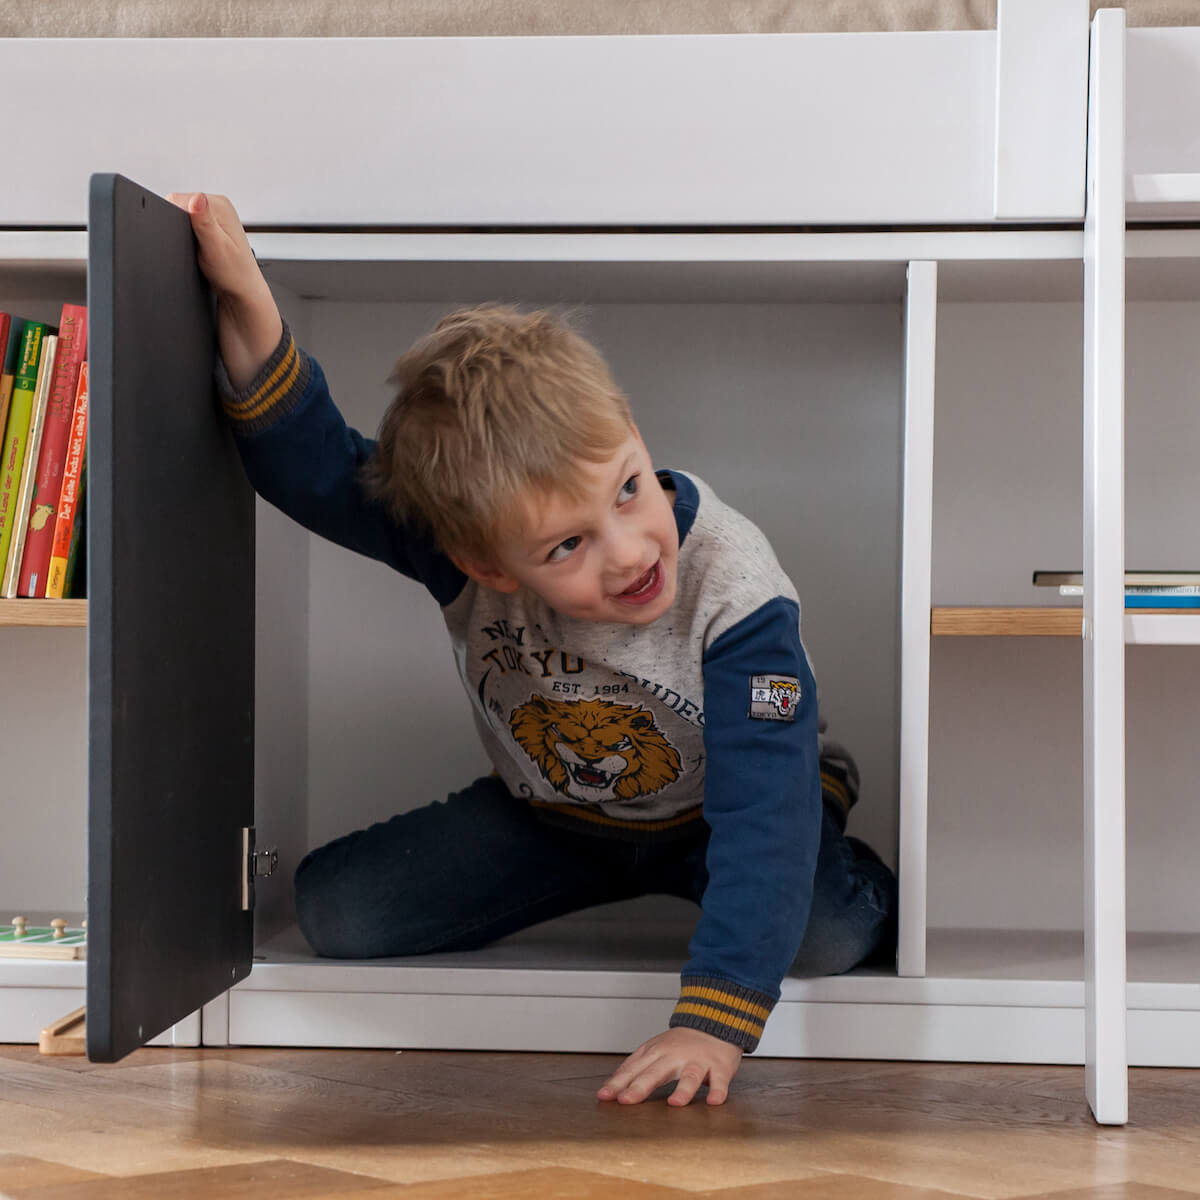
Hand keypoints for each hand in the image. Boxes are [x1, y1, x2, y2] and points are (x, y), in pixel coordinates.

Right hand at [166, 191, 282, 389]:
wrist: (242, 296)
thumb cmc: (235, 276)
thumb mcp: (216, 248)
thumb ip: (205, 221)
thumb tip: (197, 198)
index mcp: (220, 204)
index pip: (177, 200)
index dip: (173, 221)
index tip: (186, 240)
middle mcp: (217, 207)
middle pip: (177, 209)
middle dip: (177, 230)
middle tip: (194, 250)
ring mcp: (213, 219)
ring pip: (180, 221)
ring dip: (182, 237)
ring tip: (197, 252)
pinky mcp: (209, 231)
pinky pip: (186, 231)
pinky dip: (186, 242)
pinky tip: (197, 254)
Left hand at [597, 1027, 742, 1106]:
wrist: (713, 1022)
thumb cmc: (680, 1043)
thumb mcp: (654, 1049)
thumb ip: (635, 1067)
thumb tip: (610, 1087)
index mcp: (656, 1053)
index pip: (633, 1069)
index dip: (618, 1083)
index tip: (604, 1096)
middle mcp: (675, 1056)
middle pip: (655, 1072)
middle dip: (639, 1087)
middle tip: (625, 1100)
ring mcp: (698, 1061)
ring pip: (689, 1076)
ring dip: (683, 1090)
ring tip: (674, 1103)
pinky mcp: (719, 1067)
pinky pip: (719, 1081)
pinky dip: (717, 1091)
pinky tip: (713, 1102)